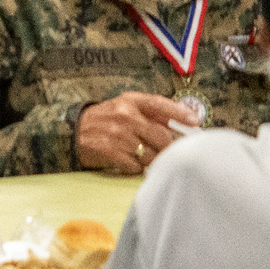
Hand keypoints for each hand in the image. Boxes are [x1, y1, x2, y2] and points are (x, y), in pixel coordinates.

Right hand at [75, 92, 199, 174]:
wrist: (74, 131)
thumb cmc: (106, 119)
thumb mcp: (125, 107)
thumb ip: (152, 112)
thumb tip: (185, 121)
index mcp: (130, 101)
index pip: (160, 104)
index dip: (180, 112)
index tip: (195, 121)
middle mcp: (124, 115)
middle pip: (161, 137)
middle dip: (166, 148)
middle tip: (166, 153)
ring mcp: (116, 134)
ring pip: (150, 155)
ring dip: (150, 160)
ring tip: (142, 156)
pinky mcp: (109, 151)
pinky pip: (135, 167)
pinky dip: (135, 168)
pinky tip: (128, 161)